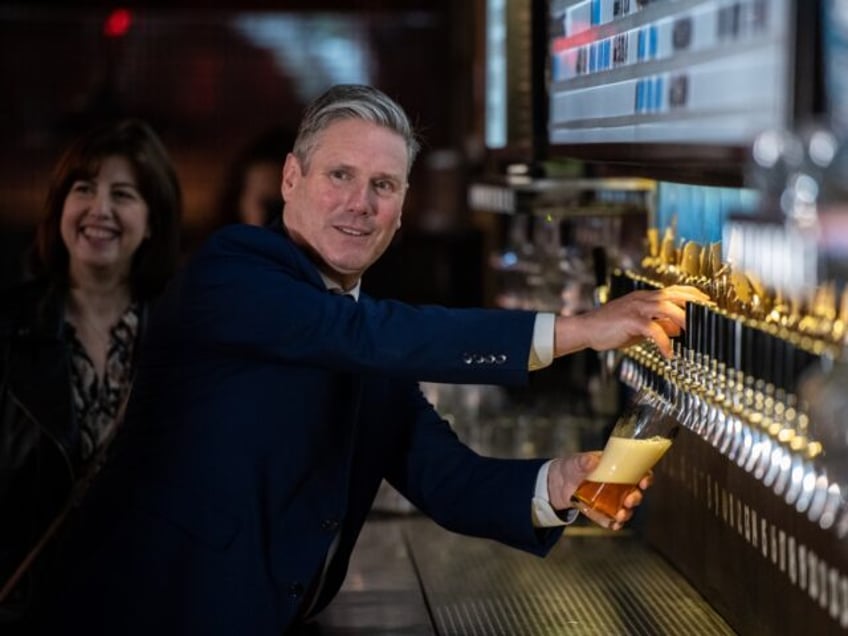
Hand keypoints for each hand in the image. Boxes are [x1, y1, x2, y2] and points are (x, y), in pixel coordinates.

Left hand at [547, 452, 652, 530]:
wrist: (557, 483)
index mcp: (616, 468)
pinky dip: (615, 523)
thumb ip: (583, 461)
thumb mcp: (576, 462)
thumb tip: (592, 460)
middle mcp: (618, 485)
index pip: (638, 471)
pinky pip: (612, 519)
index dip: (646, 477)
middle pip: (635, 492)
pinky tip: (614, 525)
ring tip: (620, 515)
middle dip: (636, 498)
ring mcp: (611, 499)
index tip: (644, 482)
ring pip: (626, 508)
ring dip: (627, 513)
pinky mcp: (602, 511)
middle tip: (630, 501)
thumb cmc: (571, 467)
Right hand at [553, 285, 710, 358]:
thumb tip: (679, 329)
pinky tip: (669, 354)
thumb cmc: (611, 328)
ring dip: (684, 320)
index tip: (708, 303)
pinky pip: (653, 329)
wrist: (586, 329)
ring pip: (667, 308)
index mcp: (645, 297)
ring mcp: (636, 307)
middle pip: (675, 295)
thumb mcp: (639, 326)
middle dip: (694, 305)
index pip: (674, 290)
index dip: (693, 295)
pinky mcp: (630, 320)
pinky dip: (664, 342)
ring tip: (694, 334)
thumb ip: (659, 325)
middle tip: (709, 316)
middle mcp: (643, 298)